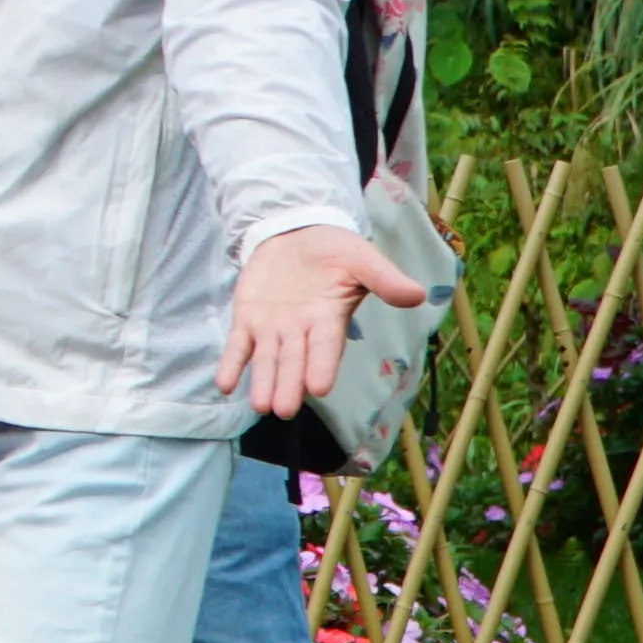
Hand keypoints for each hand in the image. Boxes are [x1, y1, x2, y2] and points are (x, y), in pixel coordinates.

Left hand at [227, 221, 423, 422]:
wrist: (296, 232)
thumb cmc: (334, 250)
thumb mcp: (361, 258)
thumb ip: (384, 278)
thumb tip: (418, 294)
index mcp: (329, 319)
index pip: (327, 347)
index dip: (322, 366)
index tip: (319, 387)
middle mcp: (300, 331)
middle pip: (294, 362)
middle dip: (289, 386)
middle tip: (284, 410)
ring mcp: (272, 327)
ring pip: (267, 360)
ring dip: (263, 382)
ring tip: (260, 407)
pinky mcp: (247, 319)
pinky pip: (238, 345)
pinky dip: (231, 364)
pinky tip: (224, 384)